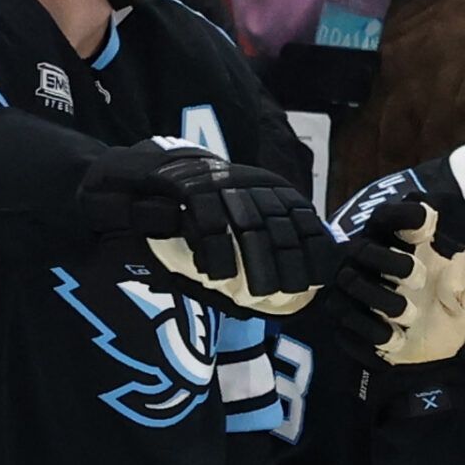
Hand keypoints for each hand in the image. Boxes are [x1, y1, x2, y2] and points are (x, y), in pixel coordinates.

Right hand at [79, 138, 338, 310]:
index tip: (318, 279)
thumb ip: (264, 237)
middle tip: (289, 294)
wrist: (146, 170)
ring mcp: (217, 181)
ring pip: (247, 225)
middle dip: (287, 262)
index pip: (301, 216)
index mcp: (267, 186)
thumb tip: (301, 274)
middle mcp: (247, 181)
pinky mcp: (186, 184)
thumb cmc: (199, 204)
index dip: (312, 247)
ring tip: (260, 293)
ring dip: (256, 262)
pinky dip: (215, 250)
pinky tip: (217, 275)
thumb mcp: (238, 214)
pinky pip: (208, 221)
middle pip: (277, 225)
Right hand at [322, 199, 464, 374]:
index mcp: (400, 247)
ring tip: (411, 317)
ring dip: (383, 300)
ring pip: (351, 283)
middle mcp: (370, 264)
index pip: (388, 219)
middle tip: (420, 279)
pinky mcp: (345, 321)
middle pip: (363, 248)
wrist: (439, 355)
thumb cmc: (449, 310)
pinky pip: (347, 321)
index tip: (429, 221)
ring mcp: (353, 291)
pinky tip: (396, 340)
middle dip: (391, 262)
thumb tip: (462, 257)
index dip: (402, 215)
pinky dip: (373, 331)